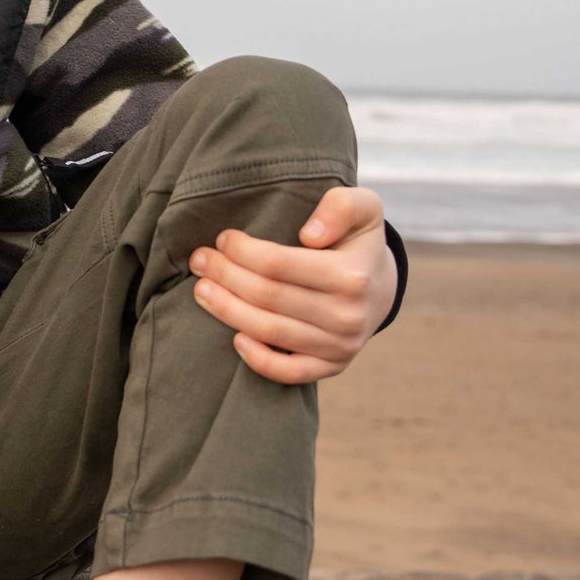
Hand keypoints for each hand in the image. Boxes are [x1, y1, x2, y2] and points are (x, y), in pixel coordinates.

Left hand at [188, 185, 397, 384]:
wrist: (380, 288)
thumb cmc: (357, 242)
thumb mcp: (362, 208)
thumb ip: (340, 207)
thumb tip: (310, 235)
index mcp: (352, 275)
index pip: (278, 264)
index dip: (242, 251)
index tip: (222, 238)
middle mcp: (348, 315)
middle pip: (267, 296)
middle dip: (225, 276)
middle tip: (200, 260)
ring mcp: (341, 346)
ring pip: (270, 331)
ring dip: (227, 311)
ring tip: (201, 290)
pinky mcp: (332, 367)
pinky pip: (290, 372)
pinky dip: (259, 360)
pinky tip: (234, 339)